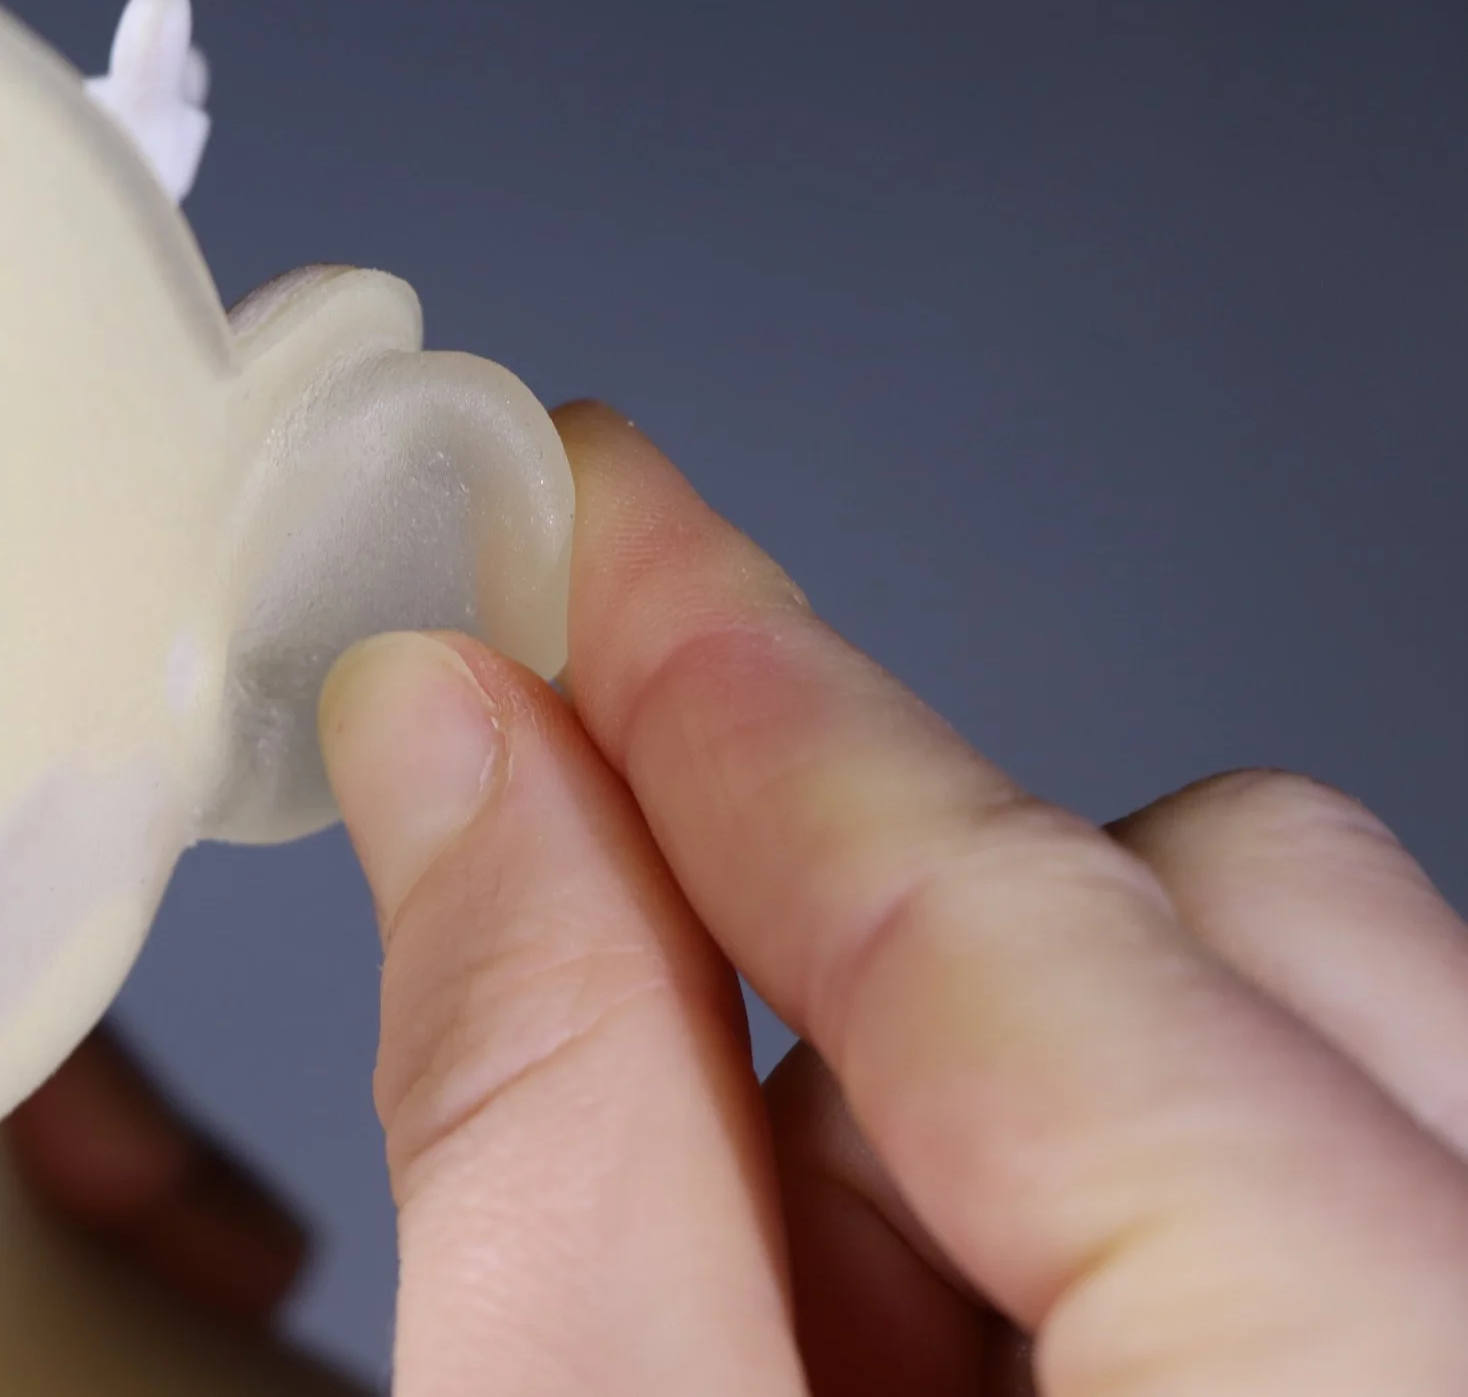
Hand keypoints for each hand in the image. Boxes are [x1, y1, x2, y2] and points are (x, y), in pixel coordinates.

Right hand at [316, 400, 1467, 1395]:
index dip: (734, 682)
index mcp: (1386, 1374)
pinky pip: (1347, 1204)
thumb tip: (460, 749)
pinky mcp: (1437, 1379)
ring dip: (982, 1153)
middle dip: (873, 968)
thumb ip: (544, 1128)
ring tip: (797, 1380)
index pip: (1022, 907)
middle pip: (1227, 924)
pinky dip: (1103, 1258)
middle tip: (633, 1087)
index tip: (572, 519)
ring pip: (1292, 1055)